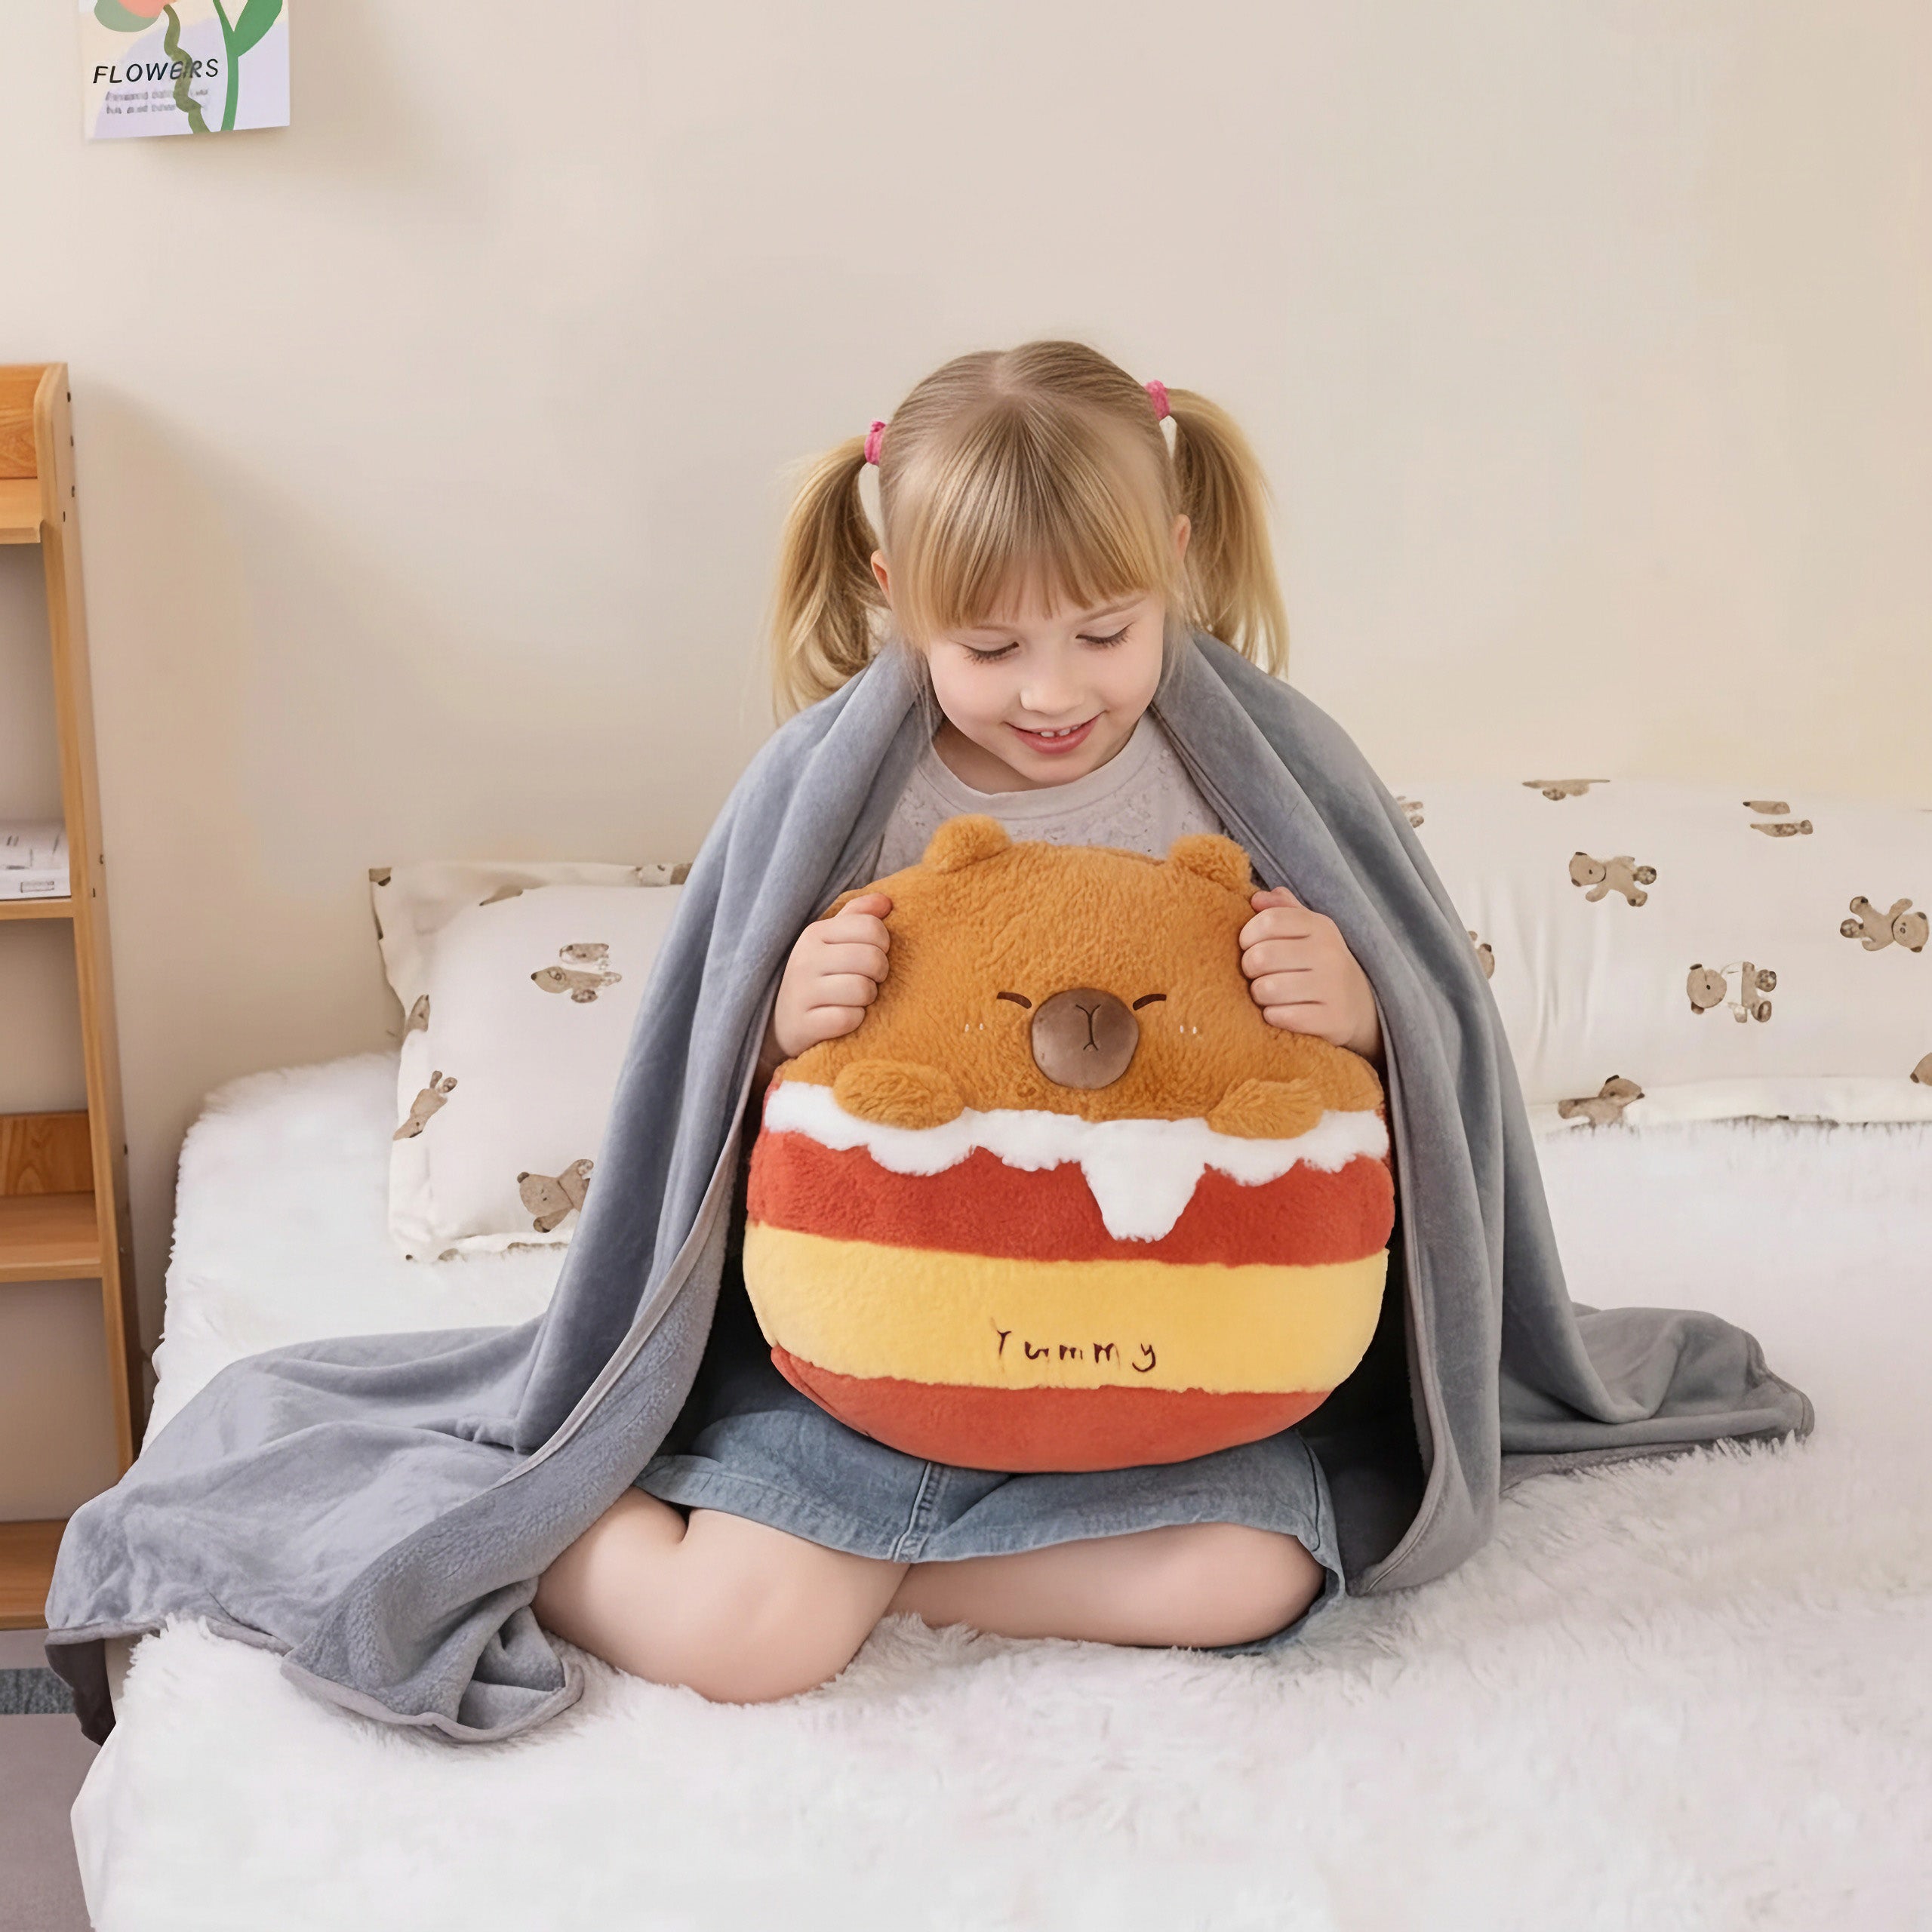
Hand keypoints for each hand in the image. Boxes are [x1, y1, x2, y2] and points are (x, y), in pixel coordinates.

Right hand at [765, 892, 892, 1064]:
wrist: (783, 1022)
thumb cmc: (819, 976)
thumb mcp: (832, 941)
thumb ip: (858, 917)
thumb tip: (886, 901)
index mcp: (815, 933)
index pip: (871, 927)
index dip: (883, 944)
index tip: (873, 954)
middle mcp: (805, 959)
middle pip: (872, 958)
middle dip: (880, 973)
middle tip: (869, 980)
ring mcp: (801, 992)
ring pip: (863, 989)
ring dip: (868, 999)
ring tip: (856, 999)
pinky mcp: (804, 1024)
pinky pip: (849, 1019)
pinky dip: (855, 1021)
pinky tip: (843, 1018)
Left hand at [1239, 887, 1381, 1064]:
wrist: (1359, 1007)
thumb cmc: (1320, 963)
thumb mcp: (1308, 931)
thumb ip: (1282, 910)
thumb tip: (1257, 899)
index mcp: (1320, 926)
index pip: (1268, 921)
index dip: (1247, 935)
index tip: (1249, 946)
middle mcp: (1330, 953)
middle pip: (1261, 956)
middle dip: (1249, 969)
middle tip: (1257, 975)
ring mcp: (1333, 987)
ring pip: (1266, 989)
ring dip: (1259, 996)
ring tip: (1269, 995)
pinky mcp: (1332, 1019)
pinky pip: (1280, 1016)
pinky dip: (1273, 1016)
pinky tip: (1282, 1012)